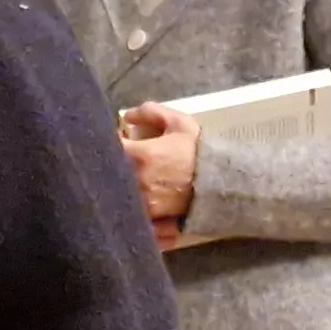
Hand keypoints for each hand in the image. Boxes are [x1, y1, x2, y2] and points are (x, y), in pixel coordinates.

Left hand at [119, 103, 201, 226]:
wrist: (222, 182)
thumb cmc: (200, 151)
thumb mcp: (179, 123)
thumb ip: (151, 112)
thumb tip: (127, 116)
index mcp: (140, 155)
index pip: (108, 148)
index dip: (108, 143)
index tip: (117, 140)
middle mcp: (136, 180)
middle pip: (108, 173)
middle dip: (110, 164)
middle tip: (119, 158)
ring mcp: (142, 201)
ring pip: (117, 192)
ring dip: (117, 183)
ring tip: (126, 177)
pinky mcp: (151, 217)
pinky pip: (129, 210)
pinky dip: (127, 202)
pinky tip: (133, 196)